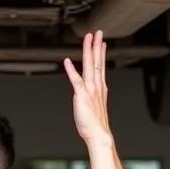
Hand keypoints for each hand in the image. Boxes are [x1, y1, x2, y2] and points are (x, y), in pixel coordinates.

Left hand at [63, 30, 112, 145]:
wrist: (99, 135)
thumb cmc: (95, 125)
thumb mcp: (94, 107)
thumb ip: (92, 97)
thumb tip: (88, 93)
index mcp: (100, 88)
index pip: (101, 66)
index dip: (101, 53)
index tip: (101, 43)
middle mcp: (96, 87)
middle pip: (97, 62)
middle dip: (97, 46)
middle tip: (98, 33)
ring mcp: (90, 90)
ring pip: (90, 66)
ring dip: (89, 51)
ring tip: (89, 39)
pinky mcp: (82, 96)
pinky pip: (76, 80)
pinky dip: (72, 70)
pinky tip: (68, 61)